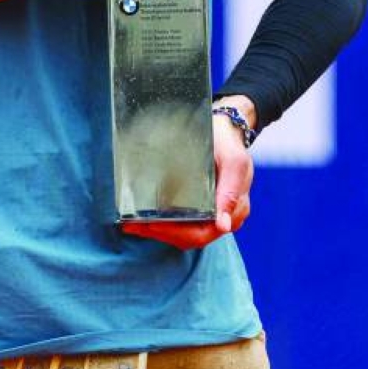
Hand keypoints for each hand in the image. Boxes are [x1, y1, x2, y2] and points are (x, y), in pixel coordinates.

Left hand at [122, 96, 255, 250]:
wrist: (226, 129)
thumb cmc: (228, 144)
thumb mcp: (233, 162)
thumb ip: (230, 192)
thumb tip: (223, 226)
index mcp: (234, 210)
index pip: (201, 234)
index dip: (174, 233)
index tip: (150, 225)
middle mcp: (224, 218)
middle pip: (189, 238)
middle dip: (160, 233)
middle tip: (133, 225)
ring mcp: (212, 214)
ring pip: (184, 235)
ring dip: (158, 231)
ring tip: (134, 224)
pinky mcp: (202, 208)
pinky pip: (183, 223)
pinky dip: (164, 224)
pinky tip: (145, 219)